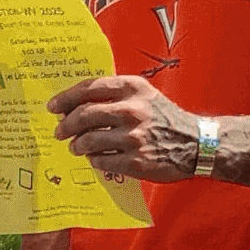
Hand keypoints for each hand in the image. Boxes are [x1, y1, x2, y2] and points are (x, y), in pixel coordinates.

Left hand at [48, 74, 200, 182]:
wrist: (196, 144)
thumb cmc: (164, 118)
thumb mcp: (144, 95)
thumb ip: (114, 94)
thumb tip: (74, 104)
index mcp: (133, 89)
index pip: (89, 88)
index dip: (65, 98)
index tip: (53, 107)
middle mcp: (132, 110)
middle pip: (83, 115)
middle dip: (65, 125)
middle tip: (59, 131)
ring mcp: (133, 137)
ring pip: (88, 141)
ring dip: (76, 145)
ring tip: (76, 147)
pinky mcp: (135, 161)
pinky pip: (100, 161)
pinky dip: (94, 160)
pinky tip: (96, 158)